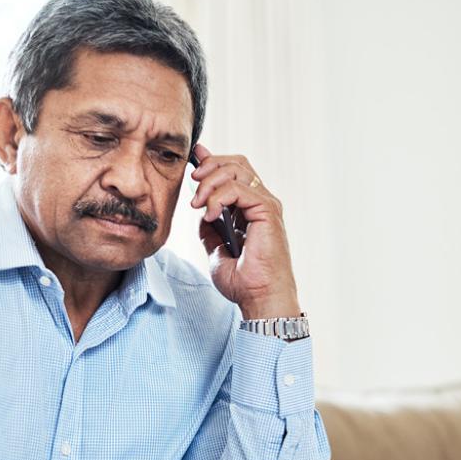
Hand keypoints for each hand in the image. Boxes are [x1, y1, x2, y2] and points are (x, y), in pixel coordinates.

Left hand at [189, 144, 299, 319]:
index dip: (212, 161)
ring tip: (198, 203)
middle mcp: (261, 203)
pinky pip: (239, 188)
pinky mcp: (267, 211)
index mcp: (251, 209)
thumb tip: (202, 211)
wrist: (259, 297)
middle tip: (193, 182)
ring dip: (210, 182)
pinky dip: (219, 197)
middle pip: (236, 163)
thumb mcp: (216, 250)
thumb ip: (210, 229)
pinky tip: (210, 214)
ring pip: (237, 170)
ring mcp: (266, 205)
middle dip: (209, 166)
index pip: (234, 171)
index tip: (193, 162)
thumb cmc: (244, 281)